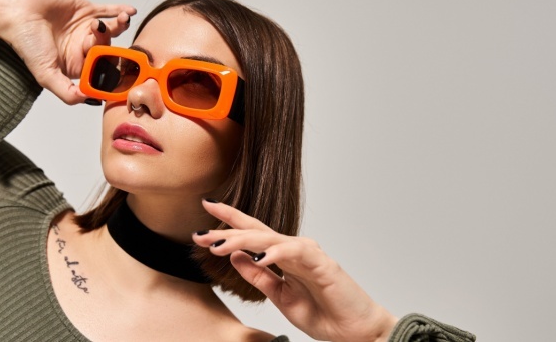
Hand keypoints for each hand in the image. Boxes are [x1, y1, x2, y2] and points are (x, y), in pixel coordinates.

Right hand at [0, 0, 135, 103]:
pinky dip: (121, 11)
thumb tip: (89, 100)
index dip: (111, 69)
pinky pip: (109, 11)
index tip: (119, 68)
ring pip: (111, 30)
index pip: (101, 71)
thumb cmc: (26, 42)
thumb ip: (66, 92)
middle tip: (94, 37)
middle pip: (108, 49)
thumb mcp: (45, 74)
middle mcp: (83, 48)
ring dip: (116, 27)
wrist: (16, 11)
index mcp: (76, 65)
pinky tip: (129, 12)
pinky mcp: (86, 9)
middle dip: (107, 45)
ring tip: (111, 22)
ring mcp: (86, 28)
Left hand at [193, 200, 398, 341]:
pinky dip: (275, 253)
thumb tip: (234, 257)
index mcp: (283, 258)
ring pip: (270, 239)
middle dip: (225, 230)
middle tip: (199, 234)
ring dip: (242, 240)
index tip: (201, 224)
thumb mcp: (281, 297)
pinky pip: (295, 252)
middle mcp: (293, 250)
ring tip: (217, 245)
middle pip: (255, 232)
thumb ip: (259, 277)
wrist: (355, 331)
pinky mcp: (322, 263)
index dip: (227, 225)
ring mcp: (308, 254)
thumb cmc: (324, 313)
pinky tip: (258, 257)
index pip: (251, 235)